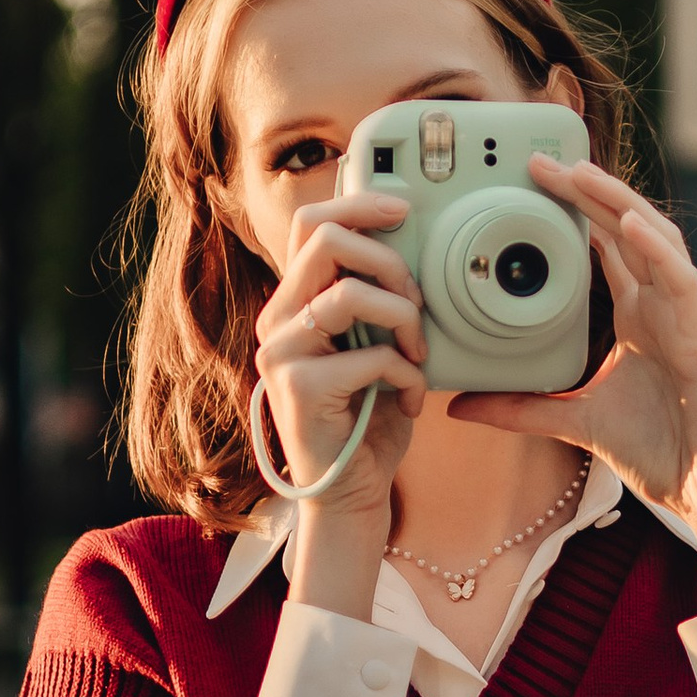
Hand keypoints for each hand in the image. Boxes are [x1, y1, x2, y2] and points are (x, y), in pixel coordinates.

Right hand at [252, 189, 425, 612]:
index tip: (404, 209)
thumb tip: (414, 244)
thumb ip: (380, 298)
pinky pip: (370, 356)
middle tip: (418, 301)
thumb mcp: (378, 343)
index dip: (358, 204)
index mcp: (296, 302)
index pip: (312, 224)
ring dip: (403, 318)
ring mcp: (281, 353)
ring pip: (349, 295)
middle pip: (325, 240)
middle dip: (389, 260)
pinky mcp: (298, 388)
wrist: (354, 493)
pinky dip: (407, 375)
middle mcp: (278, 320)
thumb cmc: (373, 416)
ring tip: (418, 352)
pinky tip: (412, 398)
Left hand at [450, 160, 696, 608]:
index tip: (531, 181)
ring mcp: (683, 318)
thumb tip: (459, 405)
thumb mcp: (571, 422)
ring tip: (578, 172)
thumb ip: (519, 409)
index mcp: (637, 316)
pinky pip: (681, 280)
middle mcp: (661, 306)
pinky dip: (655, 249)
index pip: (605, 245)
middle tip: (539, 159)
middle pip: (626, 228)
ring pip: (654, 239)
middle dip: (586, 190)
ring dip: (617, 201)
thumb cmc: (658, 451)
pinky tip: (628, 224)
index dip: (575, 209)